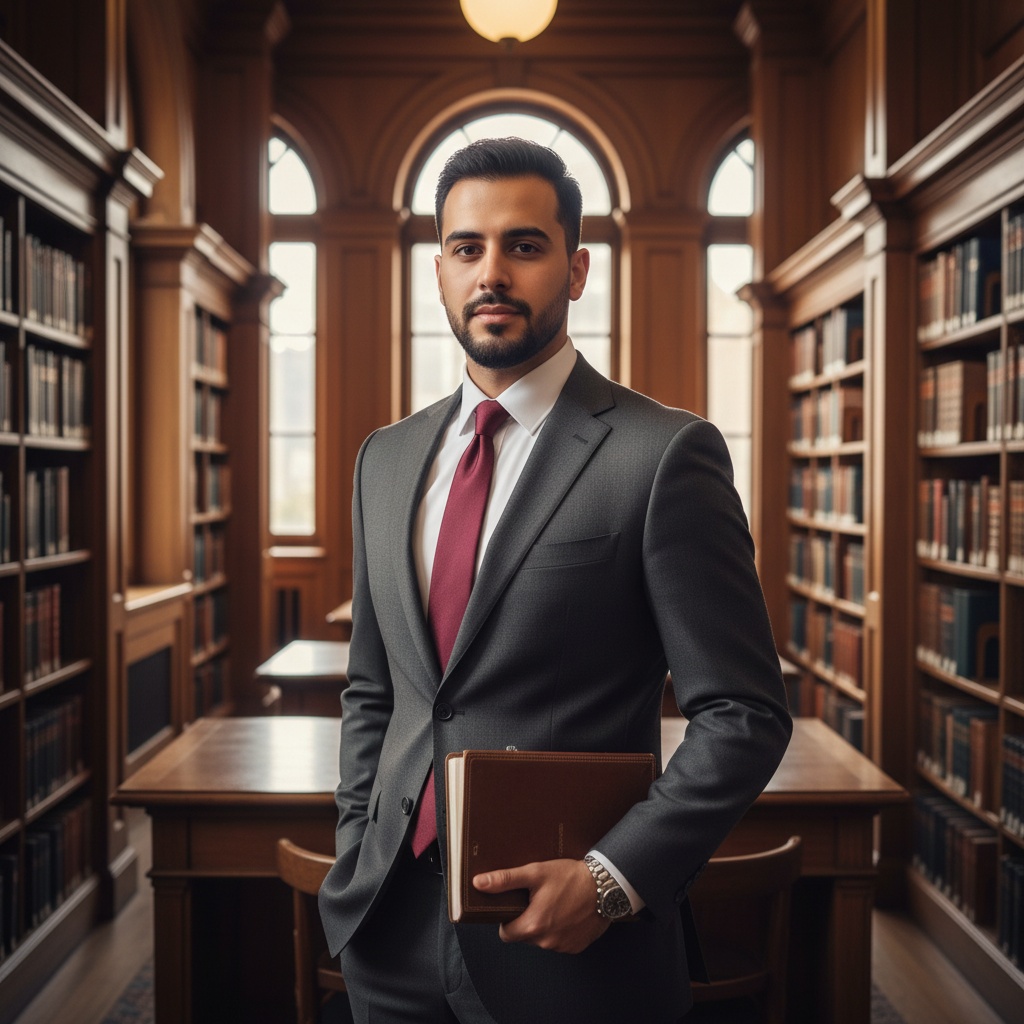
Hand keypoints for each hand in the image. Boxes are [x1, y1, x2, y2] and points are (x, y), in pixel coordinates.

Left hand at [473, 858, 610, 953]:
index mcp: (533, 926)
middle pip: (524, 936)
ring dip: (545, 926)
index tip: (518, 904)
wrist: (605, 885)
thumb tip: (479, 883)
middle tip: (538, 899)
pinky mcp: (577, 947)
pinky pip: (560, 942)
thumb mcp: (535, 873)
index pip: (506, 934)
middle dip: (527, 920)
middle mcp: (547, 942)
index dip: (509, 918)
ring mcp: (563, 947)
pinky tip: (568, 912)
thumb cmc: (570, 877)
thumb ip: (505, 880)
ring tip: (556, 903)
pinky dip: (561, 930)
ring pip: (542, 940)